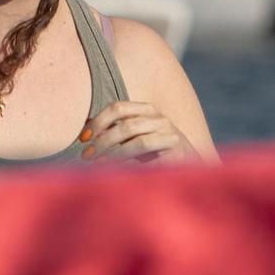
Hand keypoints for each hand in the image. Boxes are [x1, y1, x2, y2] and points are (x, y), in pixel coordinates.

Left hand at [80, 100, 203, 163]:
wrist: (190, 167)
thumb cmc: (155, 153)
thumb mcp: (133, 139)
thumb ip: (115, 134)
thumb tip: (85, 135)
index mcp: (146, 110)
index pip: (118, 107)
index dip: (98, 121)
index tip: (83, 137)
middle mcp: (158, 118)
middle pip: (125, 124)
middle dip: (102, 140)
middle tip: (86, 154)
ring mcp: (169, 132)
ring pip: (136, 138)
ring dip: (113, 151)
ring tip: (97, 162)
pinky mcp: (175, 148)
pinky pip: (148, 152)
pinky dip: (128, 158)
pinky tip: (116, 166)